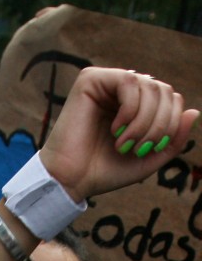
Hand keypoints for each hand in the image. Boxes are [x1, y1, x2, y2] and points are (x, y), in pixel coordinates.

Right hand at [40, 67, 198, 201]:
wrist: (71, 179)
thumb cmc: (105, 170)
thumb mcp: (150, 158)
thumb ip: (175, 139)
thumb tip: (194, 111)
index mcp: (135, 106)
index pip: (171, 98)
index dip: (170, 124)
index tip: (151, 149)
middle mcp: (121, 92)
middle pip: (164, 90)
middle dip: (159, 124)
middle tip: (139, 148)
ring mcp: (105, 84)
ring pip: (150, 85)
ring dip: (144, 120)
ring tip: (124, 143)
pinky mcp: (89, 80)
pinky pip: (128, 81)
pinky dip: (130, 108)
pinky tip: (116, 128)